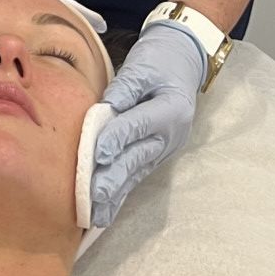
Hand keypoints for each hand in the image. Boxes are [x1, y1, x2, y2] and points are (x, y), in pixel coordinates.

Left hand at [88, 21, 207, 229]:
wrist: (182, 62)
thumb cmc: (159, 61)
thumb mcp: (143, 66)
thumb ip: (123, 89)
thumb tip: (103, 111)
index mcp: (172, 108)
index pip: (138, 125)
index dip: (115, 139)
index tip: (95, 154)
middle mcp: (171, 134)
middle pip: (137, 157)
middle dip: (113, 178)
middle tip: (93, 195)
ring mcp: (164, 148)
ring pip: (136, 172)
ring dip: (115, 194)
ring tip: (97, 214)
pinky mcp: (155, 155)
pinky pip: (136, 175)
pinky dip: (121, 193)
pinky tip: (106, 210)